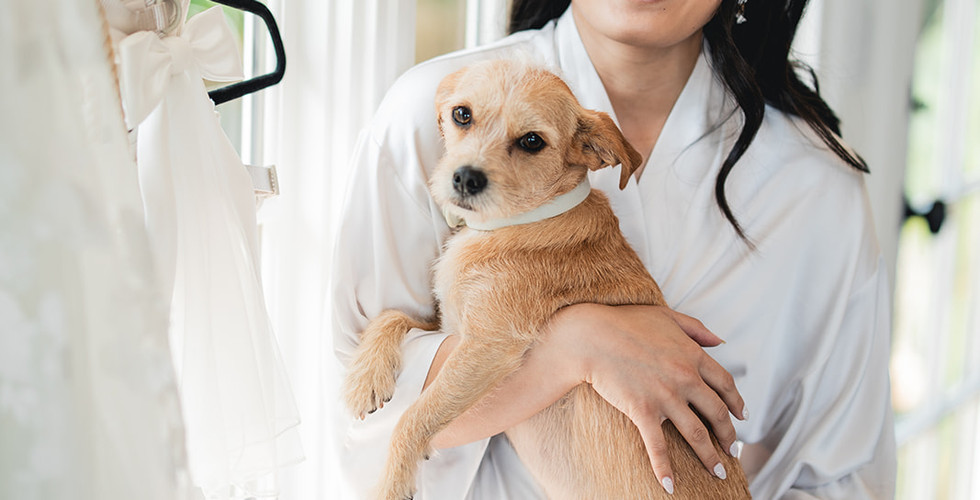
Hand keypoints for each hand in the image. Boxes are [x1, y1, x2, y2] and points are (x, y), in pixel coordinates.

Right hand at [550, 303, 746, 490]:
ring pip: (697, 434)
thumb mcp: (667, 316)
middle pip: (717, 413)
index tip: (742, 416)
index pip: (726, 384)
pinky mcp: (643, 411)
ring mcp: (665, 396)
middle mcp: (685, 378)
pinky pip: (658, 446)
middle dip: (728, 436)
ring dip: (710, 457)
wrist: (591, 337)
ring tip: (718, 472)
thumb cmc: (626, 322)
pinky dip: (664, 468)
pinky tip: (669, 485)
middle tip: (732, 450)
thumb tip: (720, 342)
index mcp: (693, 355)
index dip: (737, 403)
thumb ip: (697, 329)